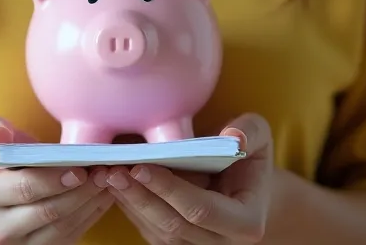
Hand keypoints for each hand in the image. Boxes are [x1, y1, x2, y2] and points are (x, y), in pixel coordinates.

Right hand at [0, 116, 114, 243]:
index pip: (24, 189)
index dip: (54, 180)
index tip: (80, 169)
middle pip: (47, 212)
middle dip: (80, 192)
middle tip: (102, 172)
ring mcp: (19, 244)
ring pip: (62, 227)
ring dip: (89, 203)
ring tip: (107, 180)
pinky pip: (70, 236)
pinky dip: (91, 214)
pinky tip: (103, 194)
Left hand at [108, 114, 273, 243]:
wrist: (246, 183)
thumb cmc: (249, 156)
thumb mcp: (258, 135)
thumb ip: (249, 132)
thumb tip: (232, 138)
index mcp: (246, 222)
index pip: (201, 209)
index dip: (170, 190)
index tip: (141, 167)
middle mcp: (221, 242)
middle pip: (173, 224)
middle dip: (140, 196)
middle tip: (114, 170)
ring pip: (156, 229)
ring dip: (129, 202)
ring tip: (106, 174)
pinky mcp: (175, 243)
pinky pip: (148, 228)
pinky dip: (129, 205)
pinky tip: (114, 183)